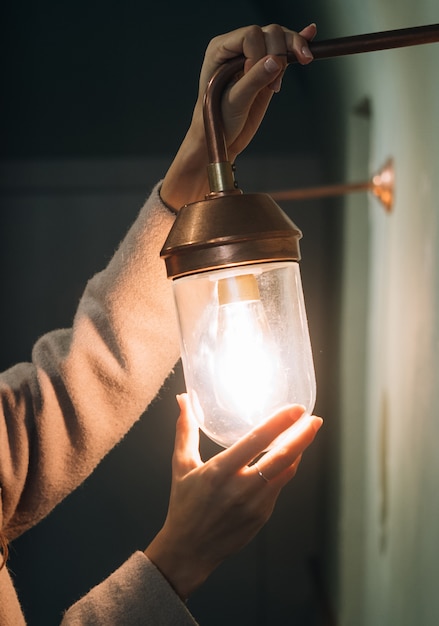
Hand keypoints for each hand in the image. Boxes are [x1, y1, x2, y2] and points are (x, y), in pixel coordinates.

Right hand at [145, 393, 321, 599]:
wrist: (189, 550)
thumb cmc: (184, 505)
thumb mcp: (181, 466)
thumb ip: (185, 430)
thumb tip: (182, 400)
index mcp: (219, 472)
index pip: (256, 441)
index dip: (280, 423)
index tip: (296, 409)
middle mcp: (240, 488)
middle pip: (282, 458)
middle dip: (302, 436)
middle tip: (315, 419)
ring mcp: (255, 504)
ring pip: (286, 472)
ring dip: (300, 450)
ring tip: (308, 431)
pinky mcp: (262, 516)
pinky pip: (280, 486)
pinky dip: (288, 467)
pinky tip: (291, 455)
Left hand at [160, 23, 315, 209]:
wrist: (222, 139)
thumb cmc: (217, 121)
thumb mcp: (234, 101)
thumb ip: (253, 80)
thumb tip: (275, 61)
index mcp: (220, 50)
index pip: (250, 36)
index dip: (260, 55)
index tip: (256, 82)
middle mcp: (236, 48)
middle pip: (269, 33)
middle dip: (279, 54)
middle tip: (275, 86)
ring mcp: (251, 57)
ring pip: (278, 39)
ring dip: (291, 53)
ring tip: (303, 62)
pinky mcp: (265, 69)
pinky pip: (282, 51)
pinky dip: (296, 45)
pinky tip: (310, 35)